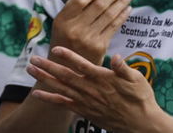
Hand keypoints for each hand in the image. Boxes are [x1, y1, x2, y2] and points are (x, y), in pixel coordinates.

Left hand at [29, 47, 170, 130]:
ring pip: (62, 88)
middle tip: (33, 58)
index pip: (83, 65)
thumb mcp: (137, 80)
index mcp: (103, 79)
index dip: (68, 57)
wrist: (142, 124)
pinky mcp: (85, 111)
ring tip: (30, 70)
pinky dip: (50, 99)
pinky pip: (64, 104)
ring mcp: (87, 101)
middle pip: (66, 76)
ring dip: (45, 79)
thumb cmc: (141, 99)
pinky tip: (37, 93)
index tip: (55, 48)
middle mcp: (92, 90)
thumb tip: (117, 57)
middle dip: (48, 66)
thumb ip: (124, 68)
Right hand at [49, 0, 132, 64]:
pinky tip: (127, 8)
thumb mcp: (61, 24)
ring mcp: (88, 38)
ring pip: (109, 15)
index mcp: (62, 20)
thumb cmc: (65, 42)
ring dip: (122, 2)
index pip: (79, 0)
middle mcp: (75, 28)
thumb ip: (75, 10)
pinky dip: (122, 16)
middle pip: (98, 6)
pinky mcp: (100, 46)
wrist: (66, 69)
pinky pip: (113, 27)